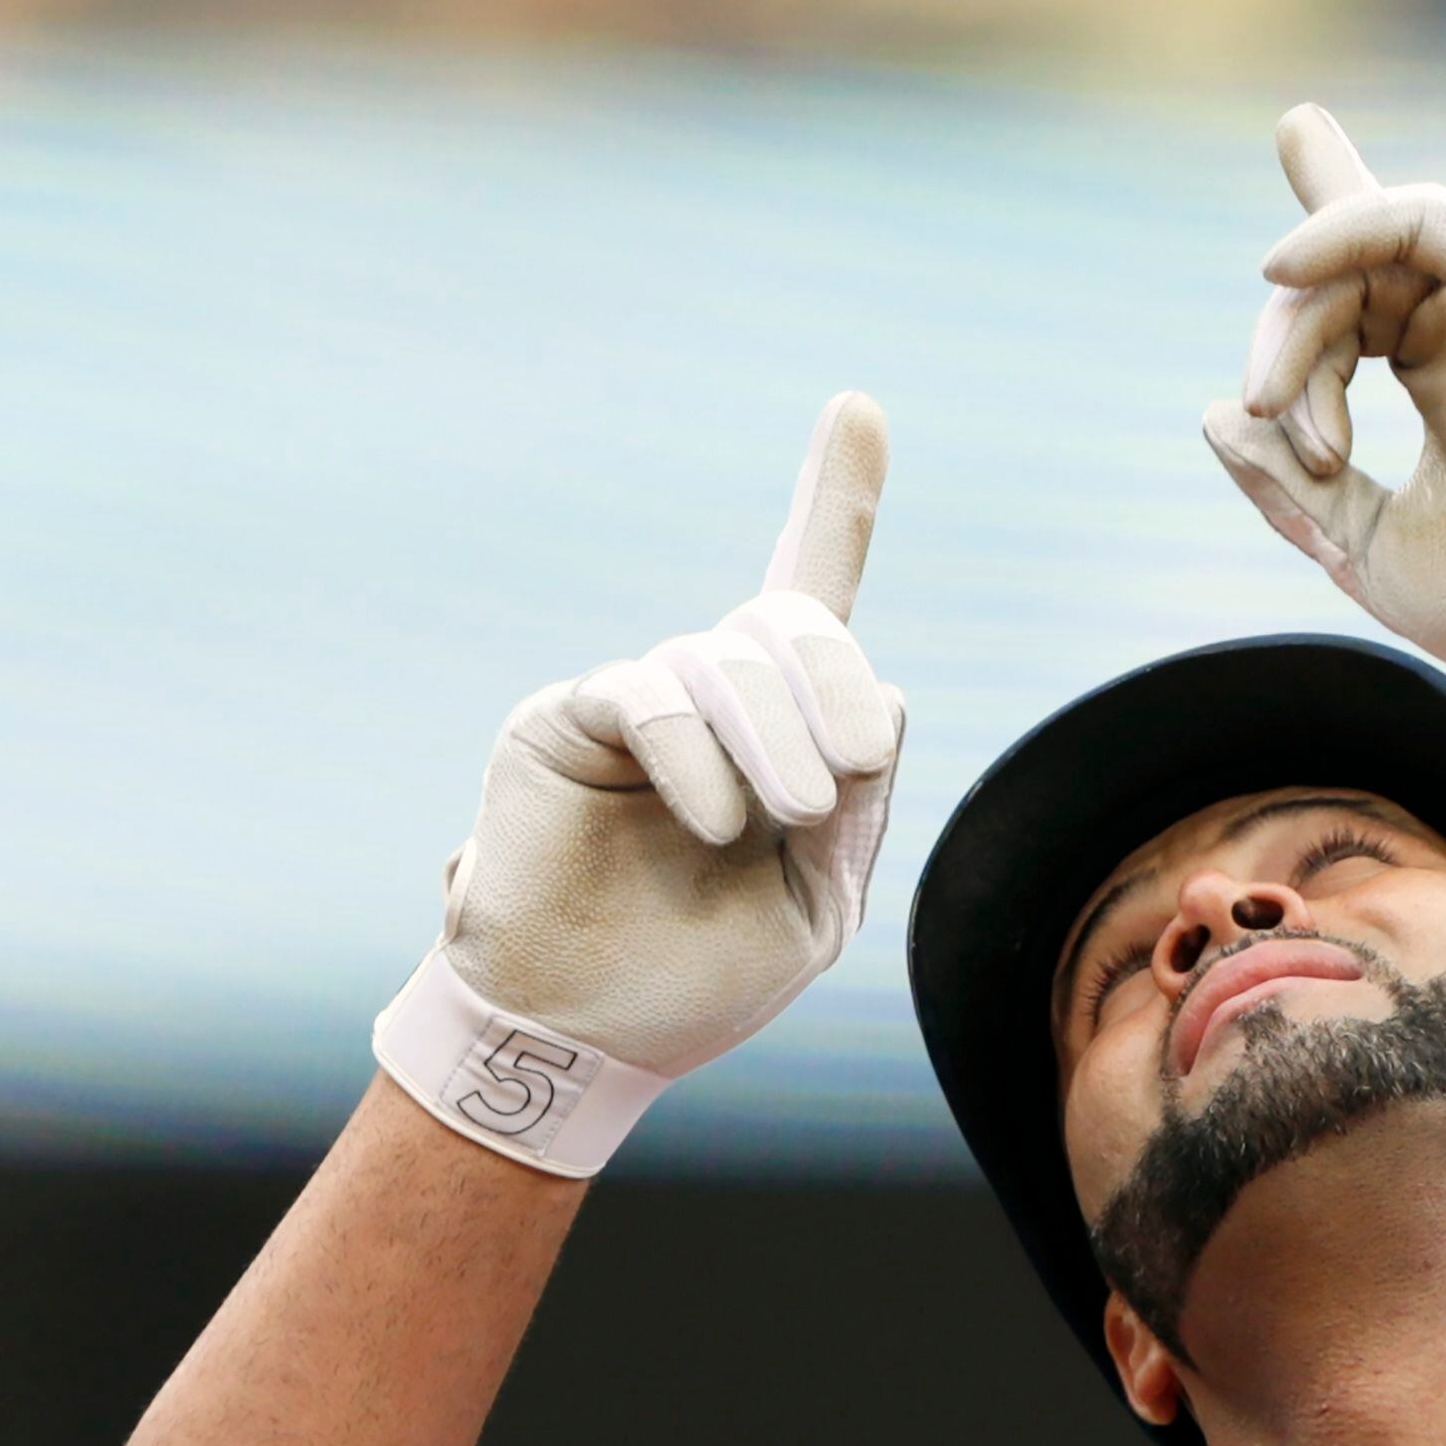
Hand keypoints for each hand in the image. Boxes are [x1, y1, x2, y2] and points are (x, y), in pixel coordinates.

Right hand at [374, 392, 904, 1175]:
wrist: (585, 1038)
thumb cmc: (697, 980)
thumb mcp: (816, 903)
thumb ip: (859, 808)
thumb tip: (876, 697)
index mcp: (780, 733)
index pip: (811, 593)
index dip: (835, 499)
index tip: (856, 407)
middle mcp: (708, 695)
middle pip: (796, 621)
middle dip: (837, 689)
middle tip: (841, 783)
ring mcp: (637, 700)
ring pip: (731, 658)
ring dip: (774, 741)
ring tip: (771, 824)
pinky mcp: (569, 718)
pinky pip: (651, 695)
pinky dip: (696, 754)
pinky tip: (713, 820)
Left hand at [1203, 105, 1445, 729]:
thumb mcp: (1359, 541)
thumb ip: (1290, 481)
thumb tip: (1218, 416)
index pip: (1370, 298)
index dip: (1321, 256)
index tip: (1284, 183)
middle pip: (1350, 279)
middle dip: (1284, 336)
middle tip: (1259, 411)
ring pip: (1363, 260)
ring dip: (1297, 327)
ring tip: (1269, 402)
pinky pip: (1414, 218)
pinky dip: (1340, 227)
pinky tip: (1281, 271)